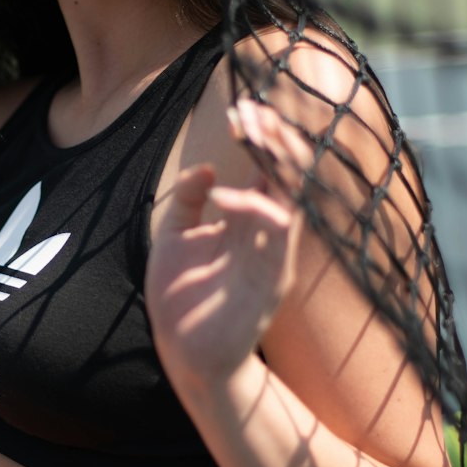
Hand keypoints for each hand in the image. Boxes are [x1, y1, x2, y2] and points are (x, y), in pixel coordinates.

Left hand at [145, 99, 312, 386]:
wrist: (183, 356)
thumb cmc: (181, 301)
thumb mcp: (174, 239)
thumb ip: (188, 203)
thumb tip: (206, 170)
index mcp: (245, 222)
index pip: (266, 169)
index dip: (260, 138)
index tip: (242, 110)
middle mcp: (265, 235)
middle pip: (286, 176)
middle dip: (274, 140)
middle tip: (254, 110)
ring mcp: (272, 257)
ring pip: (292, 198)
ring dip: (276, 164)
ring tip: (254, 133)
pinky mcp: (271, 282)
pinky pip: (278, 238)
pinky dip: (257, 212)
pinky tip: (228, 198)